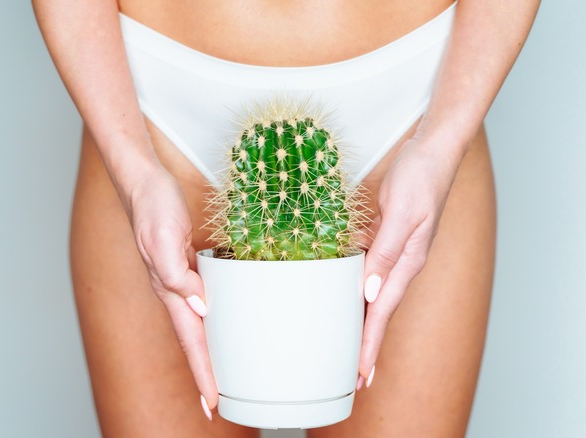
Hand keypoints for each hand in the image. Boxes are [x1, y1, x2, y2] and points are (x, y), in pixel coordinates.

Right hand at [124, 162, 216, 419]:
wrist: (144, 180)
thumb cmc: (152, 206)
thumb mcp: (163, 238)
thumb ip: (176, 275)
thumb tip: (199, 307)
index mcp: (169, 290)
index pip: (190, 341)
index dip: (202, 373)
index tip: (213, 402)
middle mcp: (174, 291)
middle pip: (193, 341)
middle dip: (204, 374)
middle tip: (218, 404)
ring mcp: (179, 280)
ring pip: (197, 324)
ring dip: (208, 352)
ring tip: (221, 376)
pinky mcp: (187, 266)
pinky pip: (202, 302)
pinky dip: (211, 322)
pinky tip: (220, 324)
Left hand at [356, 135, 463, 389]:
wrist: (431, 151)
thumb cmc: (420, 178)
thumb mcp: (402, 214)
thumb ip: (385, 252)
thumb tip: (370, 291)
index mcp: (407, 263)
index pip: (382, 312)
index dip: (370, 344)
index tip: (361, 372)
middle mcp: (401, 264)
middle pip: (380, 313)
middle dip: (368, 345)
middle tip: (355, 377)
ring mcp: (394, 253)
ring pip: (374, 297)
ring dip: (363, 323)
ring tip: (351, 349)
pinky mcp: (386, 240)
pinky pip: (369, 273)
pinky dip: (358, 292)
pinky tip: (348, 300)